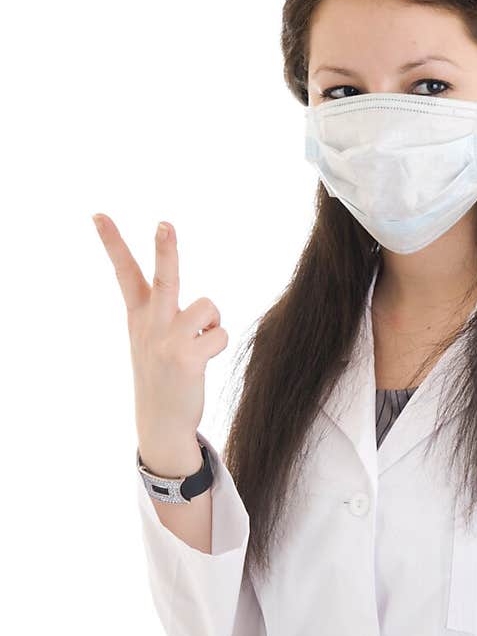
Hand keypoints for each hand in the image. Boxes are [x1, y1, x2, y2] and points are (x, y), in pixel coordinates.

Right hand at [92, 214, 227, 468]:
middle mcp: (151, 324)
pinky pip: (220, 334)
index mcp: (139, 315)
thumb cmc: (164, 374)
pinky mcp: (187, 358)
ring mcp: (168, 341)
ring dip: (213, 322)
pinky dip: (218, 343)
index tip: (98, 214)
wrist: (161, 421)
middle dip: (165, 250)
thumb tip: (208, 309)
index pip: (124, 272)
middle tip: (164, 223)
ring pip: (208, 306)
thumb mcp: (153, 340)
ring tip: (200, 340)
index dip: (112, 242)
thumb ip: (168, 316)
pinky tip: (204, 359)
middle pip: (164, 277)